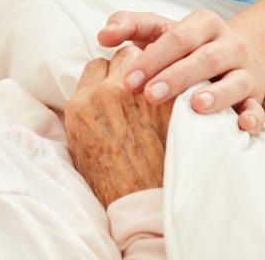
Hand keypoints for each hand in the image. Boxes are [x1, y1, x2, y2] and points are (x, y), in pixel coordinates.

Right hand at [64, 45, 172, 206]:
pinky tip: (183, 95)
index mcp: (81, 105)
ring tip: (164, 88)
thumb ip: (85, 113)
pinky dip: (178, 84)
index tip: (118, 85)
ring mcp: (139, 96)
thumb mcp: (81, 146)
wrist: (143, 207)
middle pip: (123, 56)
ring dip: (157, 70)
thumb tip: (90, 96)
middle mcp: (107, 93)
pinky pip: (174, 77)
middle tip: (143, 84)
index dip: (109, 75)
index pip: (96, 65)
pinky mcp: (168, 103)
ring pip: (151, 60)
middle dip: (133, 67)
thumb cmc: (111, 184)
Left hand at [97, 10, 264, 132]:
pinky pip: (258, 108)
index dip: (153, 58)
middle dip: (177, 76)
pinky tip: (240, 127)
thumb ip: (131, 26)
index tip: (128, 80)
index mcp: (204, 24)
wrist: (245, 53)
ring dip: (216, 94)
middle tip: (150, 95)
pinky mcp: (256, 97)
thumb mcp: (163, 30)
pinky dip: (252, 118)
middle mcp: (228, 45)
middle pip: (205, 58)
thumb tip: (103, 35)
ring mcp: (245, 71)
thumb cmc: (190, 46)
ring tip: (195, 106)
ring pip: (234, 81)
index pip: (178, 38)